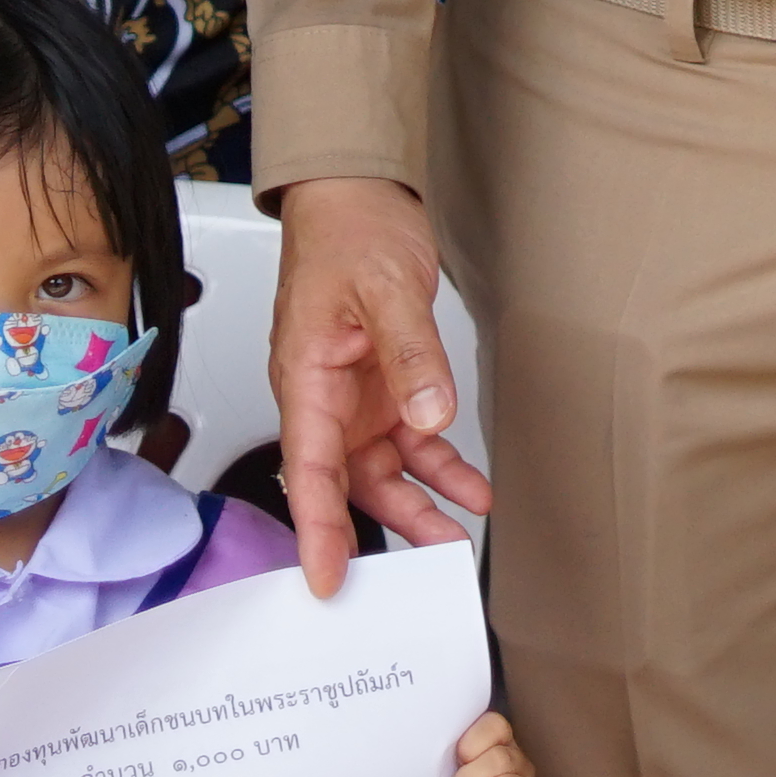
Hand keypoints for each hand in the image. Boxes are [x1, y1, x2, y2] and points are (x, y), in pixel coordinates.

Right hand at [270, 179, 488, 594]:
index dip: (316, 529)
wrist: (357, 198)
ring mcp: (355, 396)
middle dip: (386, 525)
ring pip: (382, 468)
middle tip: (429, 561)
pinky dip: (439, 464)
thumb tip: (431, 415)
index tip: (324, 578)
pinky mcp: (384, 386)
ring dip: (420, 500)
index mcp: (305, 379)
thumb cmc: (349, 235)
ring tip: (460, 530)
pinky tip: (470, 484)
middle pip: (349, 481)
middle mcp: (325, 397)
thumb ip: (411, 356)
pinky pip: (410, 439)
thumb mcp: (386, 290)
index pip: (309, 470)